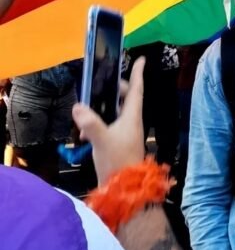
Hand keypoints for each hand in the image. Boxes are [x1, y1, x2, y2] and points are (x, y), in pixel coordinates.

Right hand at [72, 57, 146, 185]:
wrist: (124, 189)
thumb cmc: (118, 162)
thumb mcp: (101, 140)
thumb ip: (89, 123)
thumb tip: (78, 107)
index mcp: (132, 117)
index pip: (136, 90)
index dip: (138, 74)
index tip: (141, 59)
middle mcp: (131, 122)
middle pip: (125, 99)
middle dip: (114, 90)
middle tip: (100, 86)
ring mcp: (125, 133)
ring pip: (115, 113)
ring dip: (102, 109)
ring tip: (86, 111)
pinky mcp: (118, 143)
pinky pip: (109, 126)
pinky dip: (97, 124)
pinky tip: (83, 134)